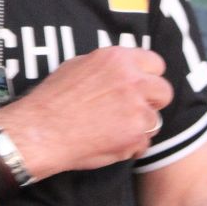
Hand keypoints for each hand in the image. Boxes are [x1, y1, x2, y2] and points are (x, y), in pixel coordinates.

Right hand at [4, 45, 172, 177]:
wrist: (41, 130)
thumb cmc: (53, 99)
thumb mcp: (78, 65)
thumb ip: (109, 67)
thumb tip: (124, 69)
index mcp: (118, 59)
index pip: (156, 63)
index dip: (148, 77)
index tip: (140, 87)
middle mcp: (132, 81)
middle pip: (164, 91)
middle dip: (152, 102)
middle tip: (132, 110)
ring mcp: (137, 110)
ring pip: (155, 120)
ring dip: (140, 126)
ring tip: (114, 129)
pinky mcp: (136, 136)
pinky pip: (144, 143)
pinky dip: (131, 146)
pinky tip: (109, 142)